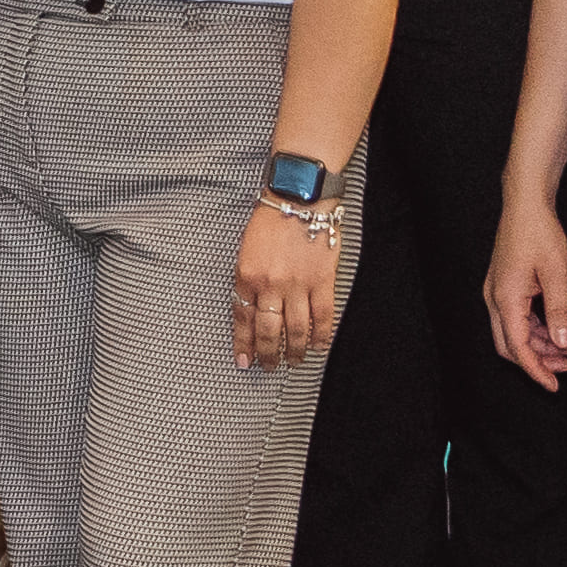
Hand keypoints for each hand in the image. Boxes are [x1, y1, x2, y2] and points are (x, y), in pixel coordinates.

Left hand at [232, 195, 342, 369]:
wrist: (298, 198)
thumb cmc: (269, 220)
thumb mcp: (245, 250)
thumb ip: (247, 281)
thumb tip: (249, 310)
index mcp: (247, 276)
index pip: (243, 319)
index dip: (244, 344)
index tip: (245, 362)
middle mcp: (271, 284)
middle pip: (269, 330)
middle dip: (269, 354)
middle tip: (270, 368)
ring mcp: (299, 284)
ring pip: (296, 329)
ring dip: (294, 350)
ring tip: (294, 362)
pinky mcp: (323, 280)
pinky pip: (323, 316)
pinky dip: (321, 335)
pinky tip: (318, 347)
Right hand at [483, 201, 566, 391]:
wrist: (525, 205)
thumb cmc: (540, 233)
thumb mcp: (558, 273)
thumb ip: (560, 311)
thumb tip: (563, 344)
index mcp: (505, 299)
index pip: (518, 347)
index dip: (536, 370)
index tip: (554, 385)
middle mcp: (494, 299)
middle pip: (509, 345)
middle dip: (535, 361)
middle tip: (565, 368)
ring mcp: (496, 292)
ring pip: (512, 333)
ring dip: (537, 345)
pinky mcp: (503, 286)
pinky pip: (514, 318)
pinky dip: (534, 330)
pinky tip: (555, 329)